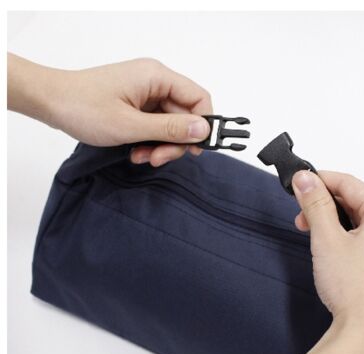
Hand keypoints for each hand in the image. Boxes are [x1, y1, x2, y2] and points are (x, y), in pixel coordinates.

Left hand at [8, 54, 212, 165]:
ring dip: (160, 145)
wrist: (50, 102)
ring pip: (170, 125)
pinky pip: (155, 126)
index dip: (203, 125)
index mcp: (157, 77)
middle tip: (158, 159)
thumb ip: (170, 129)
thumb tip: (204, 130)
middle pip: (185, 116)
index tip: (194, 150)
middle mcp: (155, 83)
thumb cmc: (83, 108)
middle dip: (174, 142)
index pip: (198, 98)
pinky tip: (135, 152)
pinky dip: (149, 142)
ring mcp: (146, 94)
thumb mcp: (130, 125)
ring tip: (141, 157)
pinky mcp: (137, 105)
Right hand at [292, 170, 363, 332]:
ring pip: (358, 220)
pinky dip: (342, 235)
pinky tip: (327, 246)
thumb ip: (316, 204)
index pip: (349, 183)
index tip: (298, 183)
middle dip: (324, 203)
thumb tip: (305, 178)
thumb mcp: (327, 238)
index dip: (321, 180)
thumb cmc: (352, 286)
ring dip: (331, 220)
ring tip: (310, 231)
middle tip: (300, 214)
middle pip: (355, 201)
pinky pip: (363, 238)